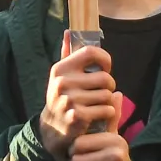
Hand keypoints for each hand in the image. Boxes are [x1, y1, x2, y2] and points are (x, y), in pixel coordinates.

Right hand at [39, 36, 118, 160]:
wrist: (52, 128)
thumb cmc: (61, 97)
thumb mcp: (60, 76)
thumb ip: (67, 54)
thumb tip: (69, 32)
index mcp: (61, 68)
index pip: (90, 51)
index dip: (104, 59)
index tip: (105, 68)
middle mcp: (63, 81)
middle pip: (105, 77)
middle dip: (109, 86)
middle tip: (103, 92)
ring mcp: (70, 99)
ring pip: (108, 95)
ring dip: (108, 101)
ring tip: (100, 104)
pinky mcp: (77, 116)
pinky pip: (106, 110)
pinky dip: (108, 113)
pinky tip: (100, 115)